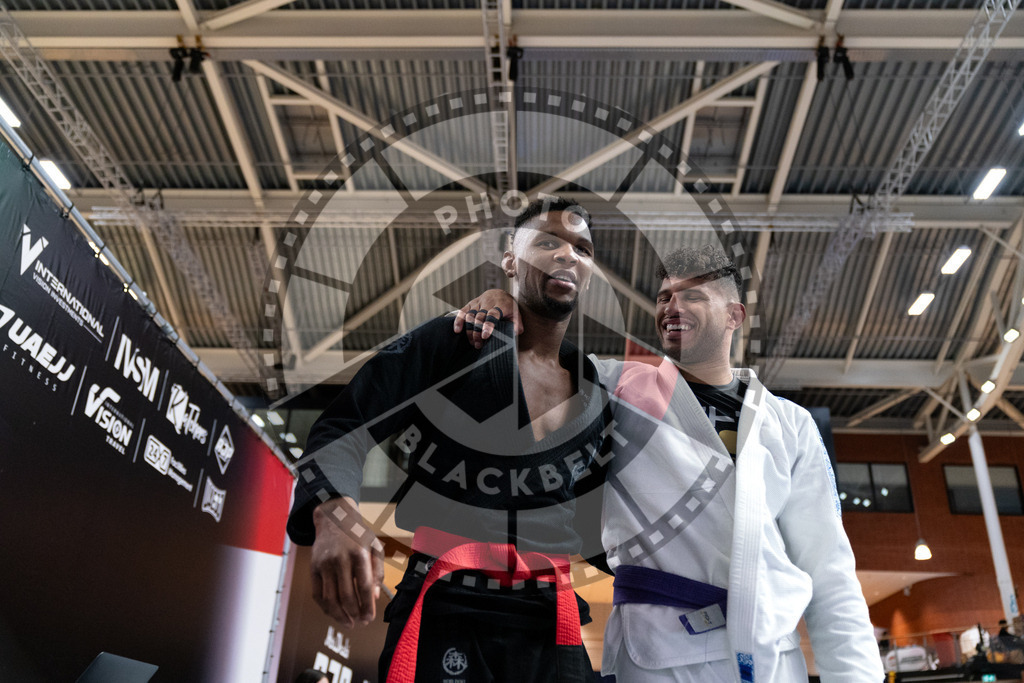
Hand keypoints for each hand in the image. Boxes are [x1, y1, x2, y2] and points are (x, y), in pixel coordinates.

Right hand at [309, 496, 383, 627]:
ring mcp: (324, 564)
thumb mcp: (375, 546)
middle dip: (355, 614)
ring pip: (330, 599)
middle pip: (346, 596)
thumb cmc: (358, 535)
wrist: (333, 518)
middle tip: (361, 623)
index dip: (367, 606)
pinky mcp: (313, 568)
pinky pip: (317, 594)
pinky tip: (334, 614)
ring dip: (339, 616)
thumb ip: (378, 572)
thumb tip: (375, 597)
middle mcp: (340, 559)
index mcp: (359, 554)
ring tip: (348, 623)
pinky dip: (325, 608)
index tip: (370, 618)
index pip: (364, 587)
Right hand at [452, 289, 519, 347]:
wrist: (500, 294)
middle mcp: (488, 302)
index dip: (488, 325)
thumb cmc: (508, 307)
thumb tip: (515, 333)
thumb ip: (517, 324)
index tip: (484, 336)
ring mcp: (478, 302)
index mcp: (500, 304)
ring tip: (472, 342)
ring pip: (470, 315)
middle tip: (478, 344)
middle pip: (479, 317)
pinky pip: (463, 311)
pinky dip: (458, 320)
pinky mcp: (471, 303)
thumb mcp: (516, 314)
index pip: (492, 315)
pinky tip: (457, 330)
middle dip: (477, 332)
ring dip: (469, 330)